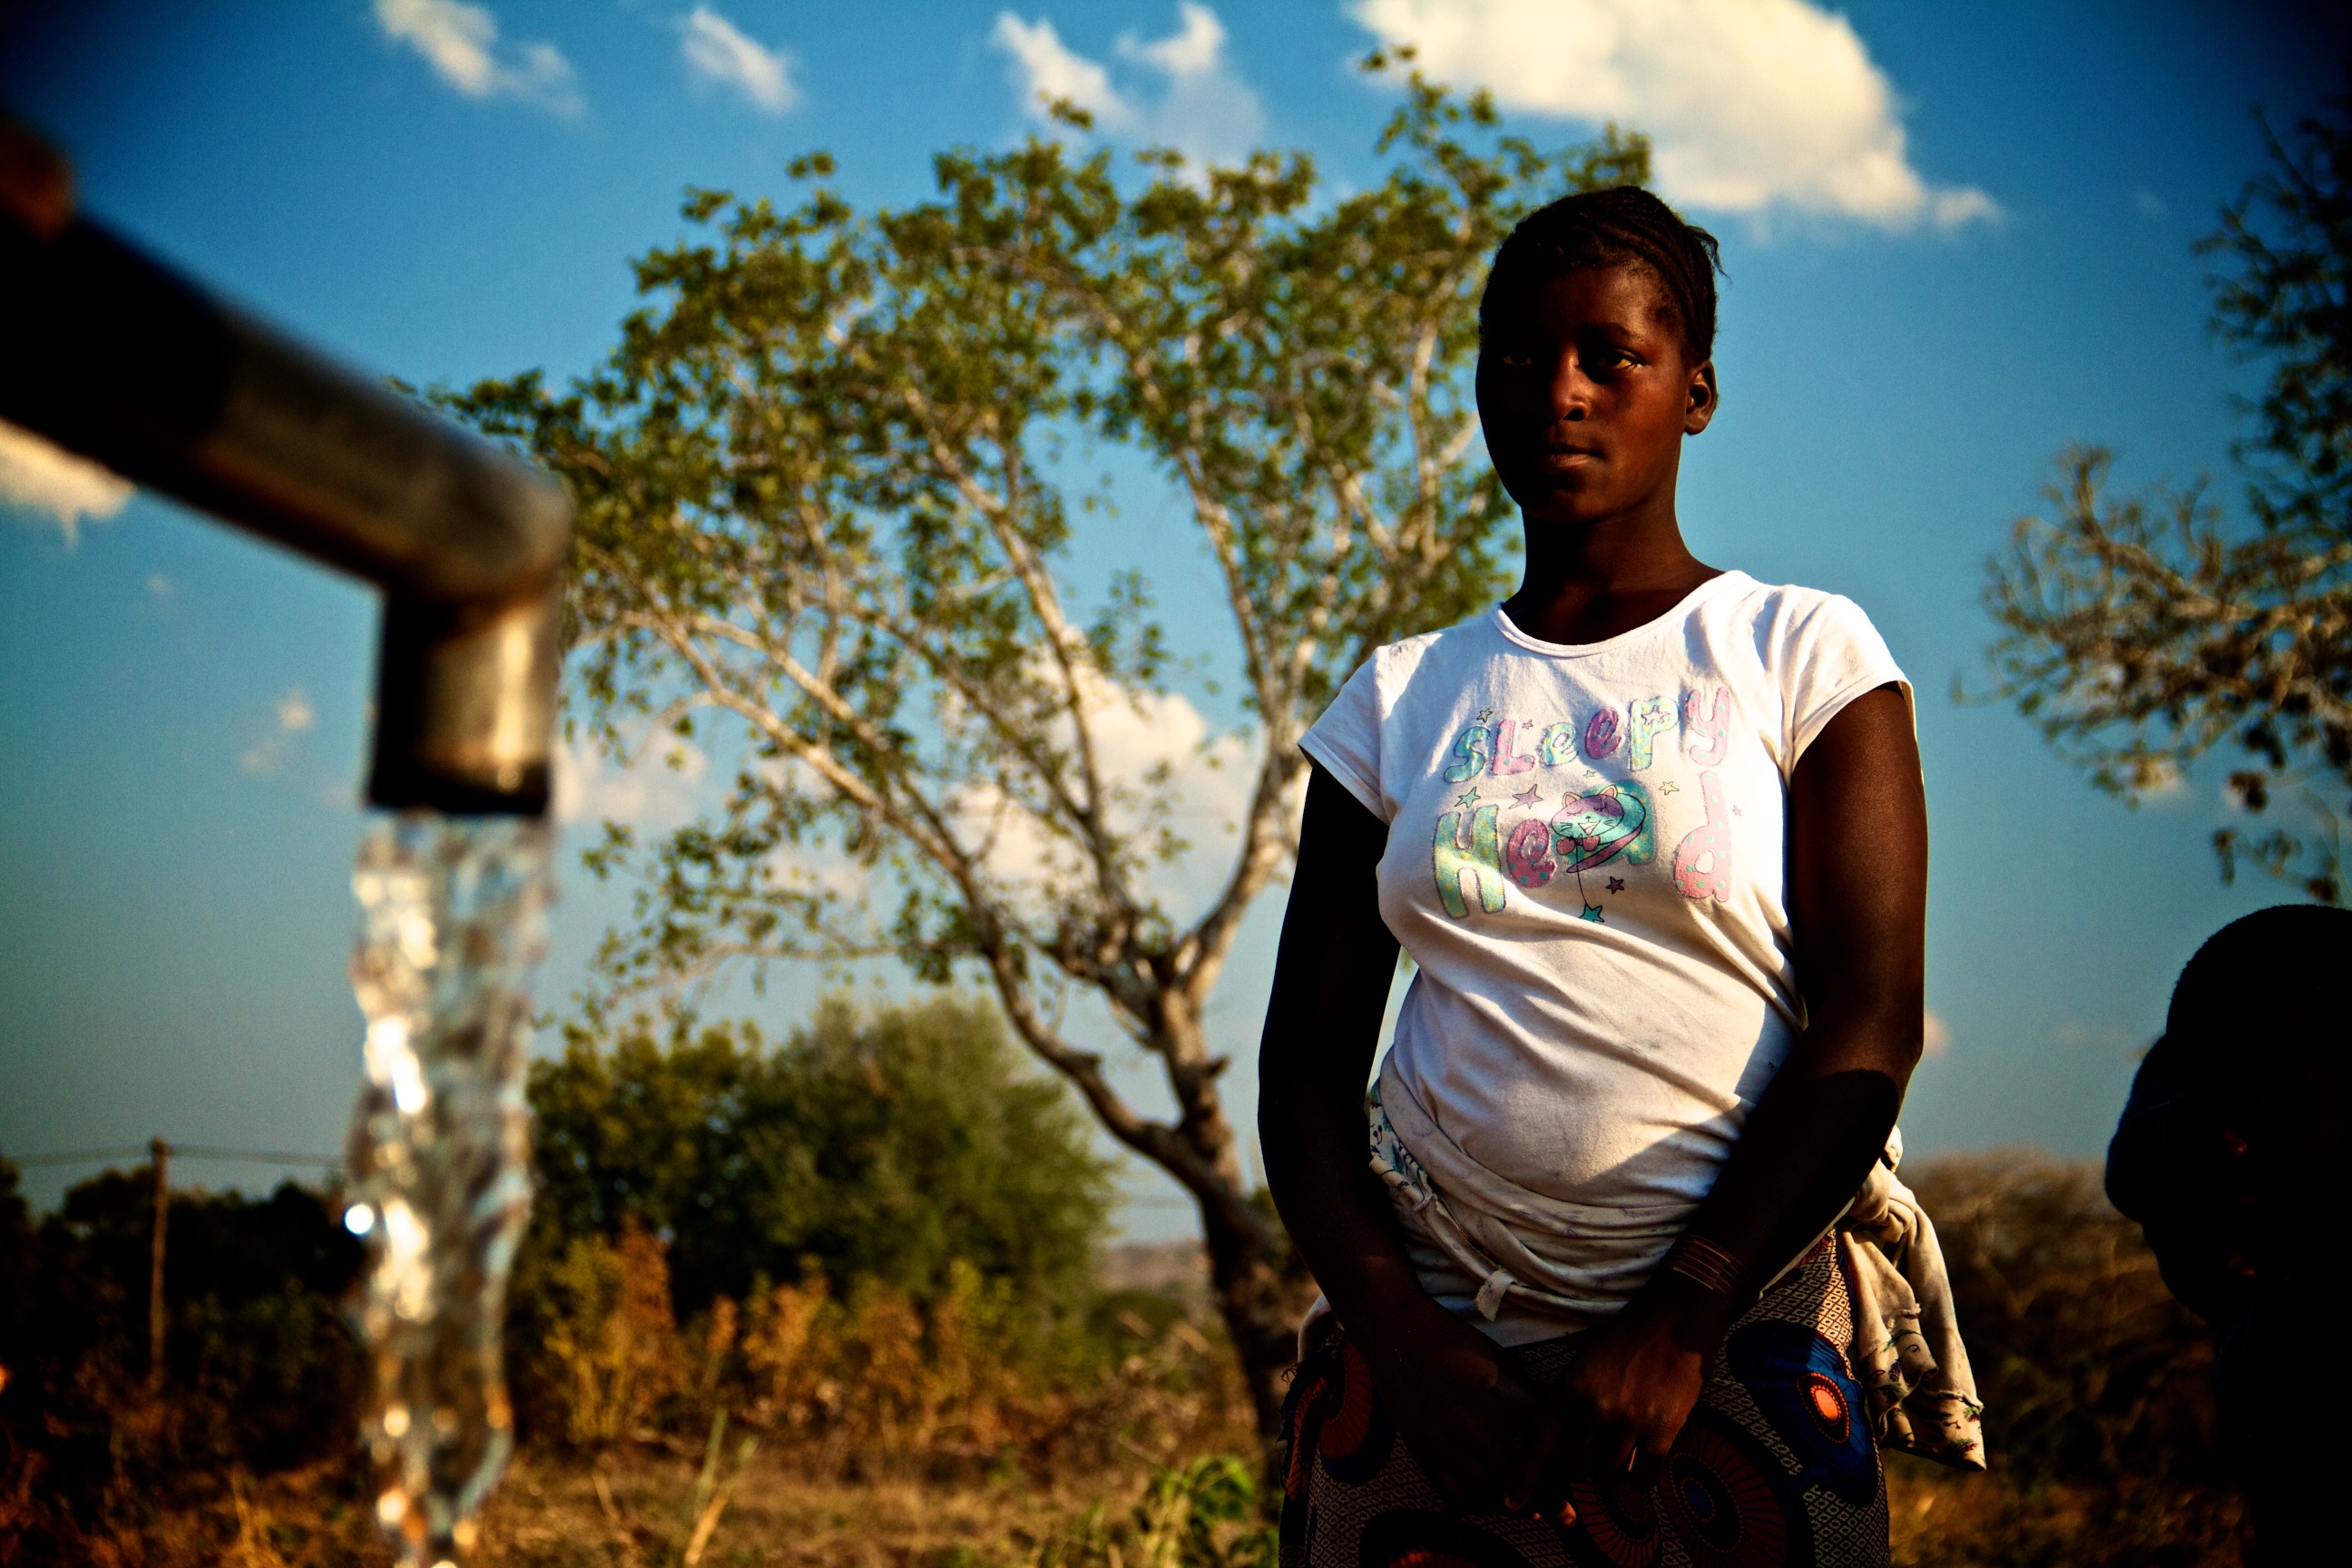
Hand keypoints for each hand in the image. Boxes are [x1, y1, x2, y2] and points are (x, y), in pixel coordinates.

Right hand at [1347, 1293, 1552, 1511]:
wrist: (1396, 1332)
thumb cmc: (1452, 1339)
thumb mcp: (1499, 1357)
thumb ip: (1522, 1393)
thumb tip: (1546, 1422)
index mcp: (1501, 1397)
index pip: (1542, 1441)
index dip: (1563, 1463)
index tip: (1573, 1476)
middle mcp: (1476, 1425)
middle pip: (1518, 1477)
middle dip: (1546, 1500)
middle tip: (1563, 1512)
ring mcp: (1447, 1443)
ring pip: (1487, 1495)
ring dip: (1510, 1507)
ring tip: (1527, 1511)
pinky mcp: (1423, 1452)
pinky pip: (1452, 1495)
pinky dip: (1473, 1505)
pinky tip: (1485, 1502)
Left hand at [1508, 1276, 1730, 1514]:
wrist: (1675, 1317)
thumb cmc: (1626, 1336)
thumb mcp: (1584, 1360)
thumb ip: (1570, 1399)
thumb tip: (1560, 1438)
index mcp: (1570, 1388)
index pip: (1538, 1442)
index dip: (1523, 1477)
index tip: (1511, 1503)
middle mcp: (1595, 1409)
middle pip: (1576, 1468)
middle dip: (1581, 1467)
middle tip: (1593, 1455)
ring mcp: (1630, 1422)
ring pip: (1610, 1477)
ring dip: (1612, 1473)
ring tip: (1621, 1453)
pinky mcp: (1663, 1430)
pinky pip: (1644, 1477)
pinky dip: (1640, 1478)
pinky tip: (1642, 1463)